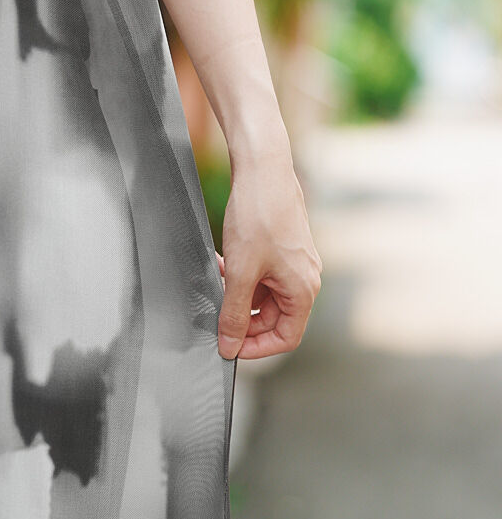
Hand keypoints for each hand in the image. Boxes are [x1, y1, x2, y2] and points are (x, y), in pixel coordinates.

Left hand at [215, 149, 321, 360]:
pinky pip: (261, 276)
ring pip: (263, 297)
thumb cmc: (258, 217)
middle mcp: (304, 279)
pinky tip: (222, 265)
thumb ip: (234, 313)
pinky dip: (240, 277)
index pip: (286, 338)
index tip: (229, 346)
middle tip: (214, 313)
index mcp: (303, 290)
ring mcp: (294, 264)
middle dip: (241, 318)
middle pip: (273, 319)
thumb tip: (229, 346)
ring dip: (237, 296)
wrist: (262, 170)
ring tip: (215, 282)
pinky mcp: (282, 249)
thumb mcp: (240, 273)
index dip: (256, 348)